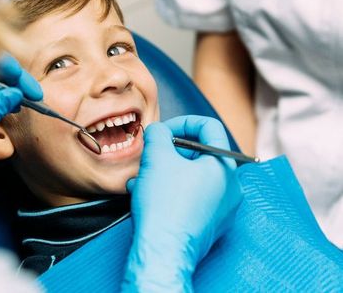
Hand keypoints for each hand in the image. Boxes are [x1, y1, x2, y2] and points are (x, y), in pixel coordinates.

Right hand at [122, 116, 241, 291]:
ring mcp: (223, 208)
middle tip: (151, 156)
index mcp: (224, 165)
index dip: (182, 122)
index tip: (163, 132)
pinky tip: (147, 195)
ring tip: (142, 178)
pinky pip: (191, 196)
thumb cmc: (165, 204)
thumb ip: (158, 133)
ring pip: (192, 176)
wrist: (163, 251)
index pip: (209, 126)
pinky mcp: (211, 224)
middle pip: (199, 153)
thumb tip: (159, 131)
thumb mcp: (156, 156)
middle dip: (169, 151)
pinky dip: (171, 190)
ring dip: (165, 172)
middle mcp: (231, 186)